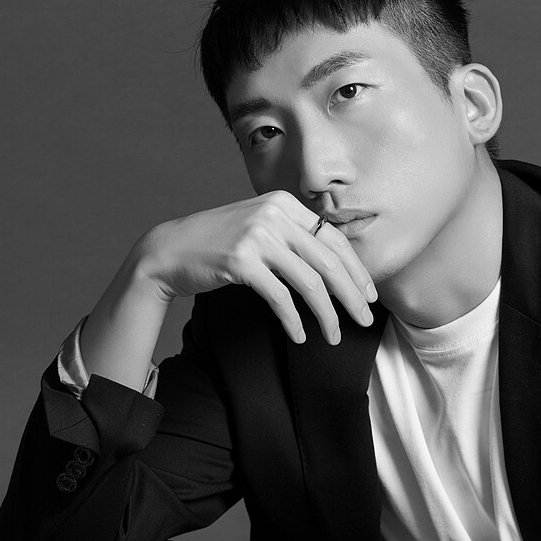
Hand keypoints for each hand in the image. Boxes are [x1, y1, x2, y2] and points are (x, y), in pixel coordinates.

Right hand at [138, 191, 376, 346]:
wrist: (170, 251)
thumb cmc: (218, 244)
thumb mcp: (259, 226)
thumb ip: (292, 235)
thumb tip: (335, 266)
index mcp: (285, 204)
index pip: (335, 239)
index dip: (357, 270)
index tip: (369, 295)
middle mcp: (274, 215)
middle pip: (330, 262)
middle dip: (352, 296)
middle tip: (366, 320)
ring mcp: (257, 236)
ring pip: (310, 283)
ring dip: (327, 315)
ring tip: (334, 337)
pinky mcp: (241, 261)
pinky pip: (280, 298)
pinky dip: (294, 321)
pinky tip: (300, 336)